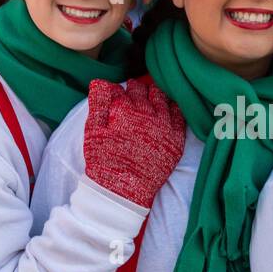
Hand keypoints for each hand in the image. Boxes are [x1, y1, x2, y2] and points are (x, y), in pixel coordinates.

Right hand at [83, 77, 185, 208]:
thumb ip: (98, 104)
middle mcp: (146, 114)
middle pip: (143, 93)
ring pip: (162, 100)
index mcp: (124, 110)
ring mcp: (163, 126)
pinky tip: (170, 106)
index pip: (123, 91)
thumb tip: (99, 82)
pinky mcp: (175, 139)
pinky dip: (174, 108)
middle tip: (135, 88)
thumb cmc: (105, 160)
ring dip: (156, 94)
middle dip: (137, 89)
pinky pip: (179, 116)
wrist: (123, 189)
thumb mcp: (93, 131)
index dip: (120, 89)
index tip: (119, 90)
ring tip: (152, 93)